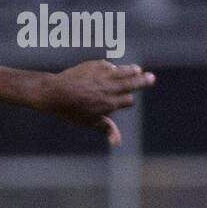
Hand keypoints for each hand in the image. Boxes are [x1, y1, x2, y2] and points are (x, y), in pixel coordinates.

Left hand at [37, 61, 154, 145]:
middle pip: (133, 83)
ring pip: (124, 71)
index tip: (128, 101)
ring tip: (138, 70)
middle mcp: (110, 88)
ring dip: (132, 71)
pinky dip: (114, 68)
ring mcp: (104, 75)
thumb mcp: (88, 123)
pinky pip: (110, 66)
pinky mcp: (97, 65)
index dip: (129, 101)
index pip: (128, 100)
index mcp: (110, 104)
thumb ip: (106, 128)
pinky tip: (114, 70)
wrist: (55, 92)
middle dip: (143, 81)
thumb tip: (118, 142)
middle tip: (151, 78)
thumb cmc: (70, 111)